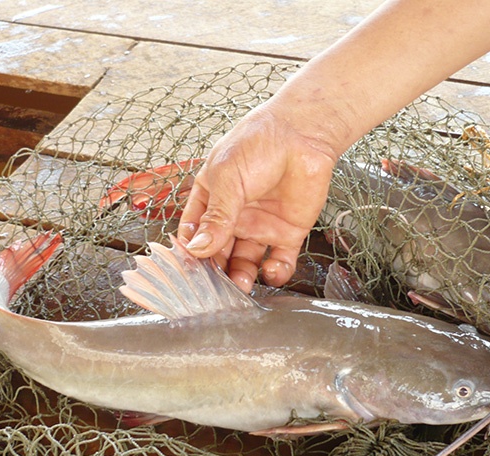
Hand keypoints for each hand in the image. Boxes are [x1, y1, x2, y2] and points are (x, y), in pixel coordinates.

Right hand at [177, 104, 337, 292]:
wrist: (303, 133)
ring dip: (241, 277)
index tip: (186, 271)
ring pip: (245, 262)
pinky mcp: (287, 233)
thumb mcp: (227, 179)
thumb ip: (216, 217)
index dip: (189, 252)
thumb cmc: (259, 143)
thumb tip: (197, 249)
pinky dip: (275, 272)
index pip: (194, 233)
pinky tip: (270, 271)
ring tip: (240, 285)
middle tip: (214, 288)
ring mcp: (260, 225)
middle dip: (215, 272)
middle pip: (218, 253)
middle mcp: (234, 216)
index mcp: (211, 198)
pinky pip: (278, 261)